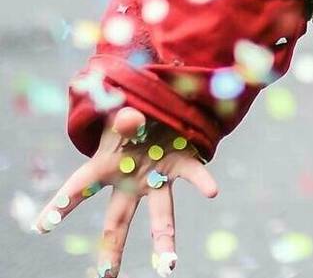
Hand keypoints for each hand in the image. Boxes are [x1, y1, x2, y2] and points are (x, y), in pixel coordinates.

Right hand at [36, 106, 218, 275]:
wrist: (158, 110)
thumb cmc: (130, 117)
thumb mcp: (120, 113)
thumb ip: (124, 119)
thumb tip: (130, 120)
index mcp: (104, 167)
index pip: (78, 188)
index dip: (59, 205)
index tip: (42, 227)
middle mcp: (130, 181)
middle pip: (117, 219)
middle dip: (112, 247)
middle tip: (107, 275)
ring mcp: (157, 177)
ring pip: (160, 212)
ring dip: (164, 236)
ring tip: (168, 265)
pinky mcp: (182, 164)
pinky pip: (194, 173)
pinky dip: (203, 182)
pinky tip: (212, 191)